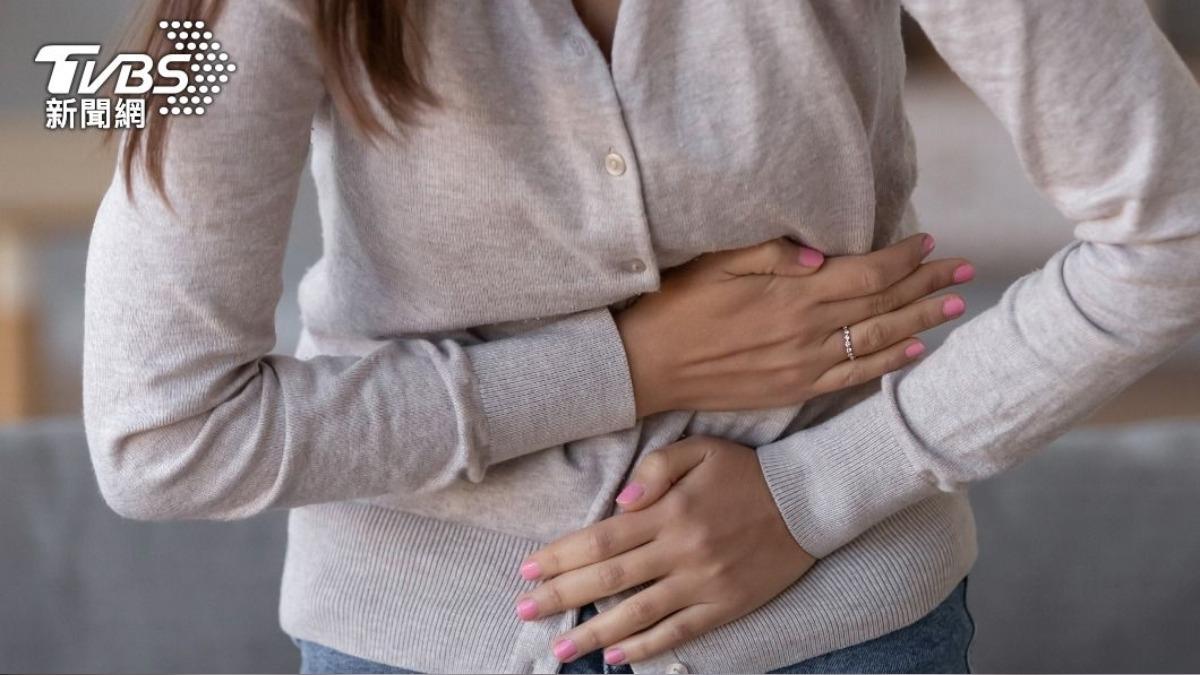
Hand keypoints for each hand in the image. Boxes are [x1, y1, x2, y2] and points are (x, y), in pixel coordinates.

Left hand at [514, 436, 814, 665]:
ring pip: (637, 613)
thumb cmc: (747, 472)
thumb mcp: (700, 450)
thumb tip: (618, 502)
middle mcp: (681, 550)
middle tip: (525, 610)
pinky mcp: (725, 606)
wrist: (809, 500)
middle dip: (561, 597)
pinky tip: (616, 657)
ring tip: (559, 650)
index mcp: (669, 511)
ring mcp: (703, 582)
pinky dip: (645, 647)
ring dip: (593, 633)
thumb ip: (655, 469)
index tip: (528, 568)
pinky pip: (678, 631)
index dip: (561, 556)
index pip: (601, 539)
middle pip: (608, 578)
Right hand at [617, 233, 973, 416]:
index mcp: (791, 294)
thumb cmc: (675, 306)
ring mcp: (802, 366)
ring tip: (953, 306)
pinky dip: (888, 364)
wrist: (646, 367)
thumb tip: (825, 255)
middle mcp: (806, 332)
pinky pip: (853, 378)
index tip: (928, 242)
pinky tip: (913, 352)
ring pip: (877, 341)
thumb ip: (771, 253)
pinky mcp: (793, 391)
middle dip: (926, 285)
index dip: (903, 258)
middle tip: (964, 271)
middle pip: (882, 305)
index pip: (866, 273)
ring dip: (920, 323)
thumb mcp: (715, 262)